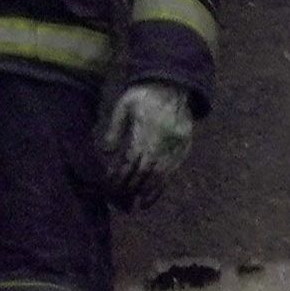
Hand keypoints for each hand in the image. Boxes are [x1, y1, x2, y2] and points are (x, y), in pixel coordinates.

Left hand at [99, 80, 195, 206]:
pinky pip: (172, 173)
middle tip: (118, 200)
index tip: (109, 186)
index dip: (120, 175)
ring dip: (146, 193)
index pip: (131, 158)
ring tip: (135, 206)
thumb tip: (105, 151)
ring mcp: (175, 145)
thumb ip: (114, 127)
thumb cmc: (143, 95)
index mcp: (145, 128)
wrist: (173, 84)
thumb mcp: (124, 104)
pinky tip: (150, 198)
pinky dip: (161, 188)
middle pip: (144, 170)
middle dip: (130, 187)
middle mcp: (162, 139)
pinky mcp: (184, 149)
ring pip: (160, 175)